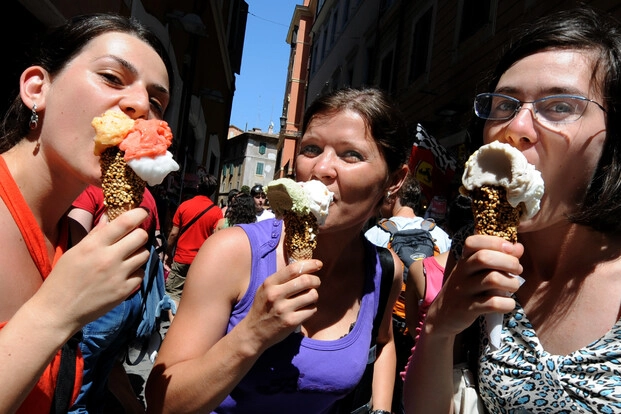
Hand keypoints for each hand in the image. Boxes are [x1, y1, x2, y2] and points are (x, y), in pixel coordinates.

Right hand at [37, 208, 149, 331]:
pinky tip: (123, 274)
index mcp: (94, 245)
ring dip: (138, 253)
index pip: (125, 222)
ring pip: (144, 254)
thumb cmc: (63, 279)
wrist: (58, 311)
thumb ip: (95, 235)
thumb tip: (109, 217)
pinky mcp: (125, 291)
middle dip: (139, 234)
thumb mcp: (75, 252)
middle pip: (141, 236)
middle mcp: (109, 258)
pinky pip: (140, 274)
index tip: (144, 212)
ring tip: (126, 257)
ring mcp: (119, 275)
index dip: (139, 214)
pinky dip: (135, 272)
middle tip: (133, 237)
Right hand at [243, 259, 321, 349]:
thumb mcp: (266, 289)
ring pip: (312, 295)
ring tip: (309, 298)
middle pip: (306, 280)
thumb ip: (282, 279)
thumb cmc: (263, 307)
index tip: (319, 264)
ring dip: (314, 295)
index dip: (310, 264)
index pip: (293, 269)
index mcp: (269, 283)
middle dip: (316, 280)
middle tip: (316, 283)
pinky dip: (312, 308)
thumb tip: (305, 267)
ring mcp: (283, 309)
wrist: (253, 333)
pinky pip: (312, 310)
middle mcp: (275, 295)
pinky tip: (305, 309)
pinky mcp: (291, 322)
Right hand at [424, 234, 523, 337]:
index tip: (510, 249)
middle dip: (509, 262)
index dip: (495, 242)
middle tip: (517, 270)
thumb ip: (497, 257)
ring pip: (492, 280)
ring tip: (513, 287)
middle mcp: (461, 272)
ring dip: (511, 283)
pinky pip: (493, 304)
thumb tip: (518, 247)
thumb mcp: (475, 270)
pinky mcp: (468, 308)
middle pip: (484, 258)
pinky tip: (508, 303)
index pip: (473, 242)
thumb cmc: (466, 288)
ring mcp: (463, 290)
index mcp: (463, 259)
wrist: (443, 314)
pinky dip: (507, 304)